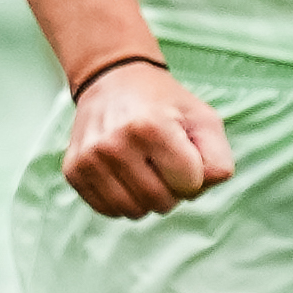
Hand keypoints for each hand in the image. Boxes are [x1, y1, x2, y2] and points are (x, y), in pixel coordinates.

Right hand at [64, 58, 236, 218]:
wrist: (113, 80)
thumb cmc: (164, 104)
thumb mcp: (203, 119)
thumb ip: (218, 157)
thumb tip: (204, 186)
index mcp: (152, 127)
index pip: (189, 185)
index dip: (194, 175)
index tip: (185, 154)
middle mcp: (115, 144)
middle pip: (161, 202)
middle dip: (172, 190)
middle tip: (166, 163)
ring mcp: (90, 159)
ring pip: (134, 211)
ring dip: (147, 199)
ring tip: (146, 169)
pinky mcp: (74, 170)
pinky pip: (107, 209)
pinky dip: (123, 200)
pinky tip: (125, 175)